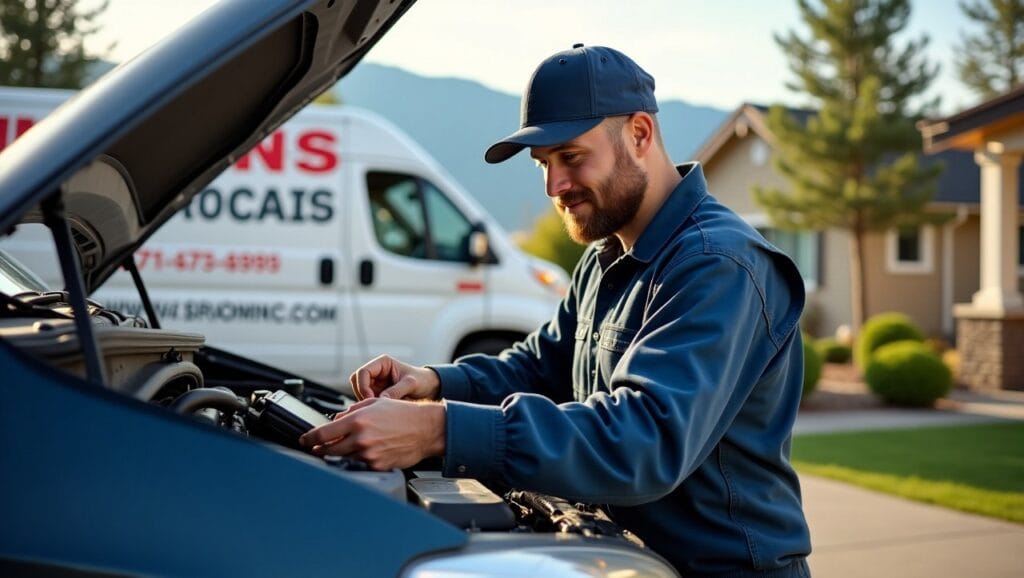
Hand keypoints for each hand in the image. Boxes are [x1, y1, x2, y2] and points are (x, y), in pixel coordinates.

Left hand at [299, 397, 445, 470]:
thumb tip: (336, 420)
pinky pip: (358, 466)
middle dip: (319, 449)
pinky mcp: (377, 466)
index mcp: (357, 421)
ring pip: (341, 459)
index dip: (309, 439)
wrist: (425, 429)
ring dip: (336, 456)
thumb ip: (352, 411)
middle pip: (328, 450)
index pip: (322, 433)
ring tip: (337, 451)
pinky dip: (355, 461)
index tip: (304, 440)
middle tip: (316, 448)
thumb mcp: (375, 404)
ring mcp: (369, 454)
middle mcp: (361, 438)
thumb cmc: (403, 414)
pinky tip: (358, 455)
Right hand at [349, 355, 440, 400]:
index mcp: (383, 363)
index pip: (362, 372)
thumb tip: (380, 399)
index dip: (363, 386)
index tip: (372, 399)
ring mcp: (375, 383)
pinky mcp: (377, 393)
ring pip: (359, 393)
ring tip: (382, 408)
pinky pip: (366, 401)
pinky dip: (371, 407)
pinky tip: (382, 411)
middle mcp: (376, 372)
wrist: (429, 388)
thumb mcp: (411, 384)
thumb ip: (396, 390)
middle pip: (356, 382)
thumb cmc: (422, 381)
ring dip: (366, 402)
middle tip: (374, 406)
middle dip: (363, 395)